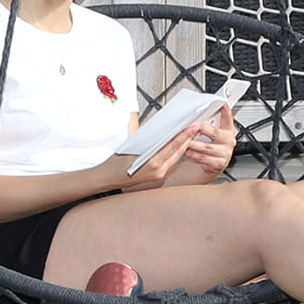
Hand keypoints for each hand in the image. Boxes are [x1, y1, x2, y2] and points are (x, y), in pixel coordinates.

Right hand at [119, 112, 237, 192]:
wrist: (107, 178)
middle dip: (188, 138)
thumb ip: (145, 135)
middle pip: (178, 152)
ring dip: (183, 145)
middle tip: (196, 126)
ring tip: (190, 133)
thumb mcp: (130, 144)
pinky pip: (170, 161)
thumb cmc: (115, 162)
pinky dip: (175, 152)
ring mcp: (159, 174)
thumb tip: (157, 124)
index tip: (193, 126)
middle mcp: (158, 170)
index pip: (173, 146)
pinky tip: (179, 144)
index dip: (184, 135)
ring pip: (176, 156)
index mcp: (152, 163)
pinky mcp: (158, 176)